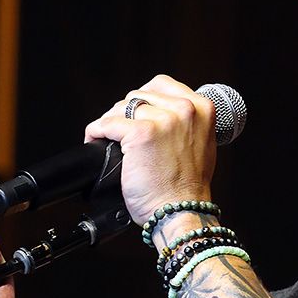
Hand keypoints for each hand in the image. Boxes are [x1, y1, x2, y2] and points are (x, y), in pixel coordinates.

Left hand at [84, 75, 217, 223]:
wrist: (182, 212)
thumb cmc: (187, 188)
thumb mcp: (201, 145)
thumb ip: (186, 124)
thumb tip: (161, 114)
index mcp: (202, 108)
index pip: (161, 85)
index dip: (144, 99)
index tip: (136, 113)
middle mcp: (184, 110)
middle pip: (139, 95)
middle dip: (126, 113)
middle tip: (120, 133)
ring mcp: (163, 120)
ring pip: (121, 107)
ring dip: (110, 122)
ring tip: (109, 139)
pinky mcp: (140, 133)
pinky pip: (106, 124)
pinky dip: (95, 132)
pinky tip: (95, 141)